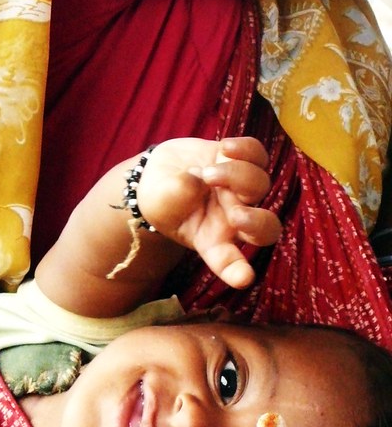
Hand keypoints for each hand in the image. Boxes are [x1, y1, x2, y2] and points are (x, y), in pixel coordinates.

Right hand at [136, 136, 281, 288]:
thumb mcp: (160, 204)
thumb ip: (175, 196)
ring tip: (207, 173)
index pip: (228, 262)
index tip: (244, 278)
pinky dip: (247, 150)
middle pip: (265, 228)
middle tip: (235, 214)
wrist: (160, 173)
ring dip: (236, 176)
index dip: (237, 271)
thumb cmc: (161, 199)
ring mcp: (240, 190)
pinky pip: (257, 155)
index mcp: (213, 241)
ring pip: (259, 184)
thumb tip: (197, 181)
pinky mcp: (240, 161)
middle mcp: (233, 219)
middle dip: (257, 222)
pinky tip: (226, 148)